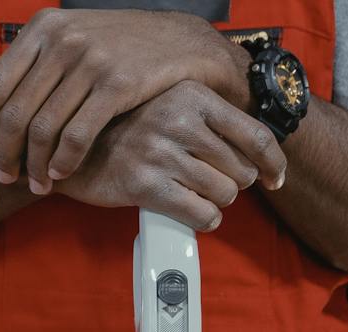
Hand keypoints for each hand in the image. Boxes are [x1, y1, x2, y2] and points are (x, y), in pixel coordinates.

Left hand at [0, 7, 253, 192]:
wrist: (180, 42)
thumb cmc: (115, 49)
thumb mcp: (60, 49)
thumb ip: (10, 76)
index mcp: (42, 29)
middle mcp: (63, 40)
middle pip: (16, 111)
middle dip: (5, 152)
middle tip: (4, 177)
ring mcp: (91, 61)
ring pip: (45, 127)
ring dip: (35, 164)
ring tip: (34, 184)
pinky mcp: (119, 84)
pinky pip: (78, 134)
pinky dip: (64, 160)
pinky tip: (61, 174)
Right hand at [50, 81, 285, 232]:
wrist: (72, 148)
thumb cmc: (128, 132)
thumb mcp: (169, 108)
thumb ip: (210, 123)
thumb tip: (258, 157)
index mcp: (191, 95)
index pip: (254, 134)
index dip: (273, 163)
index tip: (275, 179)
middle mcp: (178, 119)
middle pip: (240, 170)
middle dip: (231, 184)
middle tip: (209, 183)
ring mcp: (161, 152)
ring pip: (224, 194)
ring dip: (215, 202)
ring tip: (193, 194)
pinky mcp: (146, 185)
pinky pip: (202, 215)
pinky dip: (204, 220)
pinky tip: (190, 213)